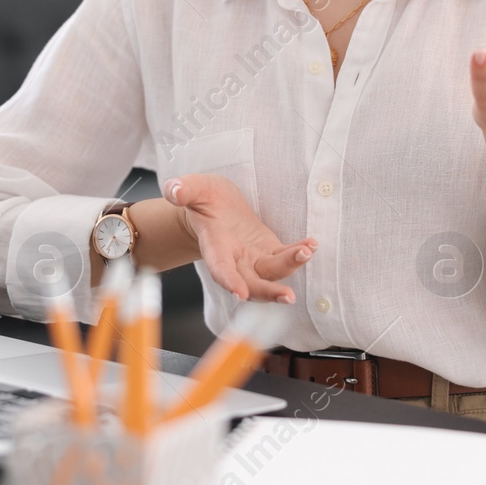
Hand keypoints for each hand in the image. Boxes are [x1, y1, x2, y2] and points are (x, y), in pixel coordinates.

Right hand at [161, 174, 315, 302]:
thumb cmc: (201, 198)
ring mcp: (253, 259)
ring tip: (306, 252)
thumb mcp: (192, 188)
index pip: (220, 268)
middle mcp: (234, 260)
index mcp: (213, 246)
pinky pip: (285, 258)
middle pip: (251, 283)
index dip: (229, 281)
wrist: (214, 207)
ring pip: (272, 273)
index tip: (240, 293)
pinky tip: (311, 245)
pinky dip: (298, 255)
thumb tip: (175, 190)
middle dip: (268, 291)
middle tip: (286, 296)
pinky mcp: (269, 251)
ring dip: (291, 267)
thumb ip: (183, 190)